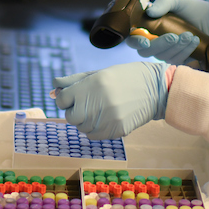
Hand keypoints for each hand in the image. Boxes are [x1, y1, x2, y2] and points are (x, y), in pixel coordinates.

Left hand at [52, 61, 168, 139]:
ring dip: (86, 121)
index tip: (75, 96)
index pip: (62, 100)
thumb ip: (74, 81)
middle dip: (75, 111)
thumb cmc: (124, 77)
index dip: (67, 98)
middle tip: (87, 104)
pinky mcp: (116, 131)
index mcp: (91, 85)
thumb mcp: (99, 73)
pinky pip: (94, 136)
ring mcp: (107, 119)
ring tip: (100, 109)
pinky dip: (96, 129)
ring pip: (82, 128)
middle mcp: (97, 103)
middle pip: (71, 117)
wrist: (155, 89)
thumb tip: (53, 88)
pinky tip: (107, 118)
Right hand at [125, 0, 208, 63]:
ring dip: (176, 48)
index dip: (136, 42)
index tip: (146, 41)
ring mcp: (166, 51)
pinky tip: (194, 42)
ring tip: (191, 36)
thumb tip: (150, 12)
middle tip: (175, 37)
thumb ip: (163, 3)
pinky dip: (185, 52)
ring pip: (163, 57)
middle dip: (160, 45)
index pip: (134, 38)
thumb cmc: (192, 8)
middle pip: (146, 51)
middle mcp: (153, 41)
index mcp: (148, 26)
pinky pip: (177, 60)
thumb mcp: (178, 1)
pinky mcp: (178, 58)